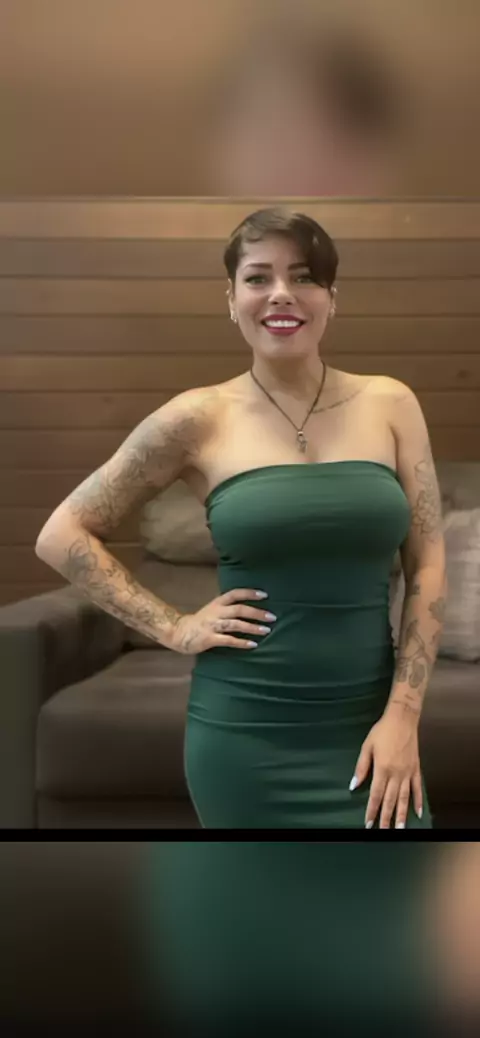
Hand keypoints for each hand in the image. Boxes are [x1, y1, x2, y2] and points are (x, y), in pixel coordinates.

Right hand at [170, 588, 275, 654]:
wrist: (180, 633)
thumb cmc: (201, 621)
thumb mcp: (213, 609)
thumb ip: (228, 608)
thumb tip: (250, 608)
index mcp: (217, 603)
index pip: (235, 594)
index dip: (250, 593)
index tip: (265, 595)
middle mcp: (216, 612)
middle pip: (239, 609)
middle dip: (257, 613)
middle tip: (272, 617)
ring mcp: (212, 625)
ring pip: (236, 624)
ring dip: (252, 627)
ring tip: (266, 631)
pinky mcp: (210, 639)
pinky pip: (229, 640)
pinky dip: (242, 642)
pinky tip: (253, 644)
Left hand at [349, 713, 422, 828]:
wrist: (402, 719)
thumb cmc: (382, 731)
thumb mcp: (367, 747)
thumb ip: (361, 767)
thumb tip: (353, 785)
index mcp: (382, 769)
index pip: (375, 795)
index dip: (371, 810)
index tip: (368, 823)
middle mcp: (396, 774)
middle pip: (390, 800)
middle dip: (386, 817)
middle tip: (383, 832)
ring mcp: (407, 773)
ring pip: (404, 798)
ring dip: (402, 815)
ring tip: (400, 829)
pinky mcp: (416, 769)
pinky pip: (417, 788)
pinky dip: (418, 801)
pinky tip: (418, 813)